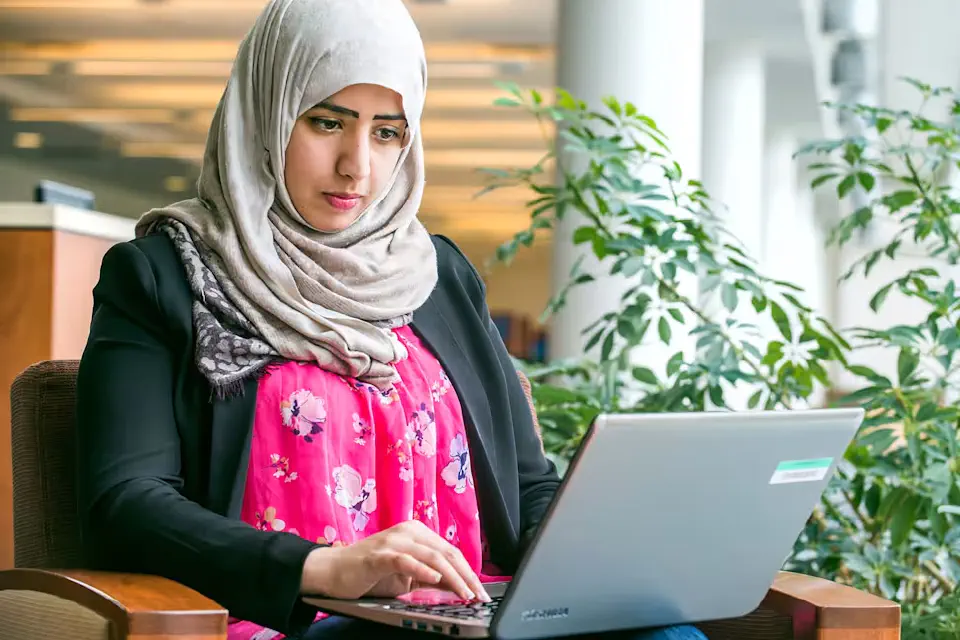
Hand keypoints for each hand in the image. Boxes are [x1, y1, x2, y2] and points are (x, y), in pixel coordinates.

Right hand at [301, 520, 489, 601]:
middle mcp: (408, 532)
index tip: (481, 591)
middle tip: (479, 596)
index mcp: (417, 534)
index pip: (451, 552)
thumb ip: (430, 578)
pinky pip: (405, 560)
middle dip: (466, 576)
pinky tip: (434, 578)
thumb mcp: (407, 577)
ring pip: (431, 556)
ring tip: (465, 592)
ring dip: (452, 576)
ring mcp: (393, 541)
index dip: (468, 572)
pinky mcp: (379, 554)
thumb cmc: (370, 573)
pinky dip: (422, 569)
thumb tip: (458, 586)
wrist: (332, 572)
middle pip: (446, 553)